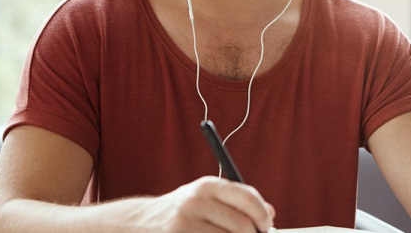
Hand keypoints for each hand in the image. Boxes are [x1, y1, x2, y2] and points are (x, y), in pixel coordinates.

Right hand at [128, 176, 274, 232]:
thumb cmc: (182, 212)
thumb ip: (237, 202)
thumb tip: (271, 212)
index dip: (262, 214)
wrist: (140, 223)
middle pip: (241, 224)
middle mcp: (195, 201)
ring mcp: (185, 223)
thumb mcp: (206, 198)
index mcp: (206, 186)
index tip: (267, 225)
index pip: (246, 196)